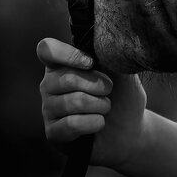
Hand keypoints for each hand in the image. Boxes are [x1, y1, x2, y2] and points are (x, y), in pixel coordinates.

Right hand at [37, 37, 148, 170]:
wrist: (129, 130)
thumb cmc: (122, 96)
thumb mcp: (121, 72)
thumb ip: (111, 55)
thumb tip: (107, 43)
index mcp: (62, 63)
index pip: (46, 49)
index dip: (67, 55)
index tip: (91, 62)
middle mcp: (49, 84)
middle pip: (66, 79)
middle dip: (96, 85)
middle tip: (109, 90)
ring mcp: (48, 109)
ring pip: (71, 102)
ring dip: (99, 105)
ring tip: (107, 107)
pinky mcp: (52, 133)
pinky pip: (70, 124)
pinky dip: (92, 123)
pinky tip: (100, 123)